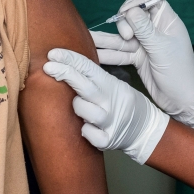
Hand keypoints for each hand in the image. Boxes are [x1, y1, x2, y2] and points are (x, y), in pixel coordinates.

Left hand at [44, 48, 168, 163]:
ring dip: (77, 107)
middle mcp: (111, 102)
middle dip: (65, 73)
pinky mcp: (109, 140)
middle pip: (84, 85)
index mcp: (111, 85)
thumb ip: (93, 78)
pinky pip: (89, 134)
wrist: (145, 129)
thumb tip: (66, 64)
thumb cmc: (122, 104)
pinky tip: (84, 128)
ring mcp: (110, 121)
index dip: (70, 59)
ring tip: (79, 107)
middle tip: (47, 66)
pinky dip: (85, 131)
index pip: (89, 68)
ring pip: (85, 110)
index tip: (53, 53)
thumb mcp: (114, 85)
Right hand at [90, 0, 193, 130]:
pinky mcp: (137, 58)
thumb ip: (145, 29)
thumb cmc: (180, 73)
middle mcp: (155, 30)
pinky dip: (108, 53)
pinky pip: (120, 51)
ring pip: (123, 35)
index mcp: (167, 21)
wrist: (181, 101)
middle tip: (127, 37)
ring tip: (90, 39)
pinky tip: (94, 52)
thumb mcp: (161, 49)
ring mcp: (145, 44)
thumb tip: (131, 9)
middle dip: (124, 22)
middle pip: (133, 14)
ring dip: (108, 38)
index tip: (127, 12)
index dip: (137, 1)